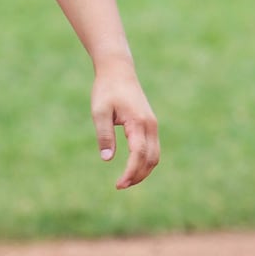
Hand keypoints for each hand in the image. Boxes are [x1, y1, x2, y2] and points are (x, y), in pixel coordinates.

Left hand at [91, 56, 159, 188]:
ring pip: (155, 155)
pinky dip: (145, 161)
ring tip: (125, 180)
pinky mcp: (150, 124)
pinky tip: (132, 167)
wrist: (118, 70)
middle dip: (138, 176)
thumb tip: (107, 159)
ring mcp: (152, 124)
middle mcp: (150, 125)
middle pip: (151, 159)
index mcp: (138, 122)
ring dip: (143, 170)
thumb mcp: (99, 111)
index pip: (139, 154)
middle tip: (120, 185)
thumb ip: (104, 135)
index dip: (131, 172)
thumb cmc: (106, 89)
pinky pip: (152, 148)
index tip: (118, 184)